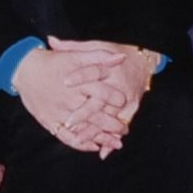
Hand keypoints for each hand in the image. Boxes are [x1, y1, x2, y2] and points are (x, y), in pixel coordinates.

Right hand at [12, 44, 125, 154]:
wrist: (24, 70)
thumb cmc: (52, 61)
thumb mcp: (75, 55)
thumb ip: (99, 57)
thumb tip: (121, 58)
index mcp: (78, 83)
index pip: (103, 93)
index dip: (116, 99)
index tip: (124, 102)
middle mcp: (70, 100)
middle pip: (96, 116)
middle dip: (113, 125)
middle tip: (124, 130)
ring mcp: (60, 113)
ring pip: (85, 129)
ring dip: (102, 138)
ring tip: (115, 143)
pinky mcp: (51, 122)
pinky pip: (68, 137)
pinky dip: (81, 144)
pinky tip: (93, 146)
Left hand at [49, 37, 156, 153]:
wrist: (142, 60)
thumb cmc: (114, 51)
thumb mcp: (95, 45)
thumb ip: (73, 47)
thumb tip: (50, 41)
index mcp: (108, 66)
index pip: (92, 70)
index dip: (79, 76)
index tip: (64, 82)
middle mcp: (118, 83)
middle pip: (100, 99)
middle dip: (85, 112)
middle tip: (69, 121)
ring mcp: (126, 98)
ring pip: (110, 116)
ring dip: (95, 129)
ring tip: (79, 137)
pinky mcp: (132, 108)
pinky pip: (121, 125)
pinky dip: (112, 139)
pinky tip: (102, 151)